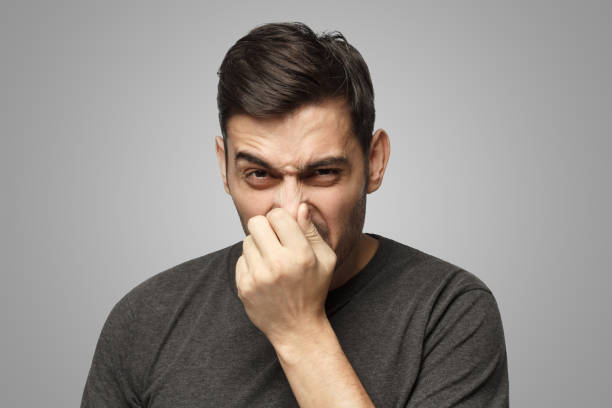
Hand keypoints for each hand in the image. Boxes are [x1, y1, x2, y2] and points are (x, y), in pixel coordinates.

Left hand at [236, 203, 336, 347]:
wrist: (296, 328)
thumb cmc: (313, 289)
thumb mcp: (325, 260)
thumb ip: (312, 231)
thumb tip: (299, 206)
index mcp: (300, 254)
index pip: (278, 215)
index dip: (281, 219)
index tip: (285, 229)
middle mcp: (277, 264)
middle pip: (256, 223)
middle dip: (265, 227)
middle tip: (274, 240)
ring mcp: (258, 277)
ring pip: (247, 240)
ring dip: (258, 246)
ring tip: (271, 261)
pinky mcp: (244, 287)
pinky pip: (241, 259)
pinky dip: (251, 263)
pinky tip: (264, 275)